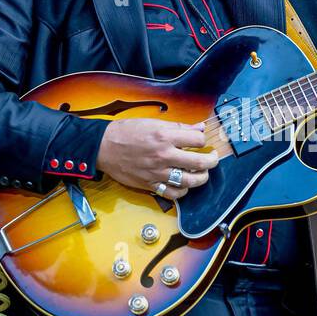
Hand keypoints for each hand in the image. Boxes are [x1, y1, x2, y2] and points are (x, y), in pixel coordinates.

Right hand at [96, 118, 218, 197]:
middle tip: (213, 159)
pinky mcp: (150, 185)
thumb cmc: (126, 132)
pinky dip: (183, 191)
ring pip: (190, 181)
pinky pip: (173, 193)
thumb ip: (178, 127)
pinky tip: (185, 185)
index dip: (203, 140)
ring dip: (201, 178)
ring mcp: (158, 172)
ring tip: (202, 173)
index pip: (198, 140)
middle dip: (212, 161)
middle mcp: (163, 155)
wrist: (103, 147)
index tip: (202, 141)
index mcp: (165, 136)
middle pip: (200, 163)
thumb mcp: (153, 122)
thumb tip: (199, 128)